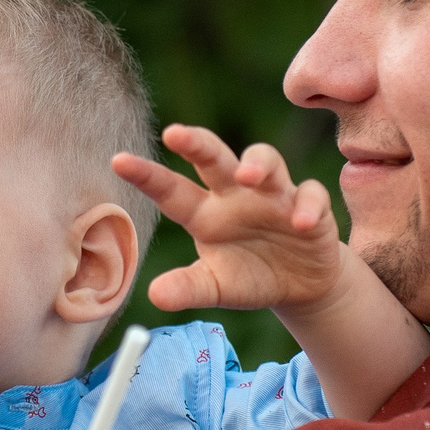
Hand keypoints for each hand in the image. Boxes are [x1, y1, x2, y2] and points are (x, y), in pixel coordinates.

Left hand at [113, 124, 349, 315]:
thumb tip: (154, 295)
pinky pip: (311, 196)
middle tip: (175, 134)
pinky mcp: (310, 208)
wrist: (299, 285)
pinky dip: (308, 206)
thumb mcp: (216, 287)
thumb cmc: (250, 275)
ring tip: (247, 176)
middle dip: (197, 144)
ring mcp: (274, 196)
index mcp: (205, 214)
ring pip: (266, 161)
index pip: (171, 191)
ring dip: (258, 164)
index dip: (147, 175)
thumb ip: (189, 288)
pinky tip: (301, 223)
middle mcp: (236, 195)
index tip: (118, 161)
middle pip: (215, 159)